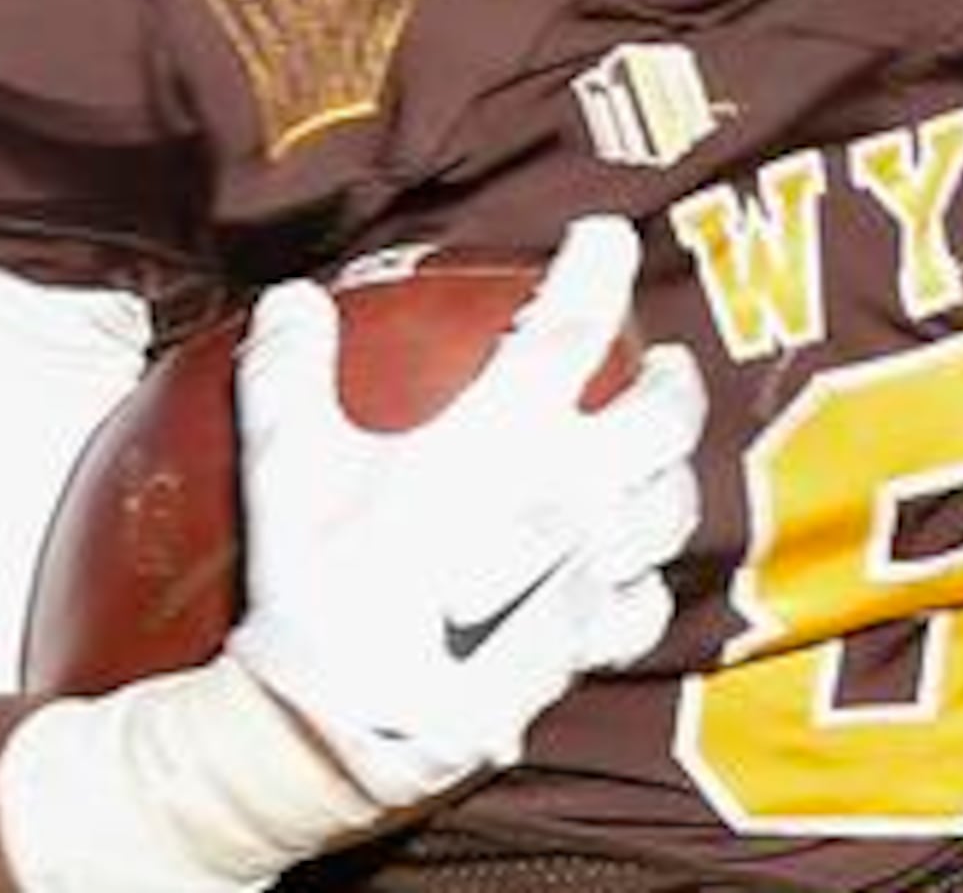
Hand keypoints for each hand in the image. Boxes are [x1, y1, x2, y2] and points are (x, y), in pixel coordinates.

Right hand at [225, 217, 706, 809]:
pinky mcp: (586, 644)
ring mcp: (590, 572)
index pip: (573, 326)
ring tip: (664, 455)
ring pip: (675, 507)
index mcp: (503, 439)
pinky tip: (632, 571)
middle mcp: (569, 496)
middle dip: (676, 378)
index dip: (599, 266)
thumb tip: (291, 300)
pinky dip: (648, 581)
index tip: (607, 235)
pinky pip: (648, 605)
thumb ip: (289, 372)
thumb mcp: (285, 466)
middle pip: (665, 416)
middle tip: (665, 361)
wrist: (337, 727)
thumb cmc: (314, 588)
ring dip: (677, 472)